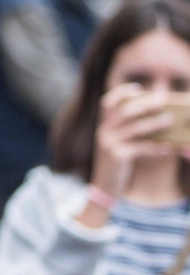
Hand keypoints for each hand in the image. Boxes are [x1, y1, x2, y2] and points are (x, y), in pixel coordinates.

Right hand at [91, 83, 176, 197]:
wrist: (105, 186)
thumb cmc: (119, 162)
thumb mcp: (119, 144)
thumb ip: (131, 131)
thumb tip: (159, 119)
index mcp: (103, 126)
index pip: (107, 103)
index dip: (121, 93)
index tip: (138, 88)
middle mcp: (103, 132)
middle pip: (123, 112)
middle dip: (144, 104)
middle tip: (162, 101)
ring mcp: (108, 144)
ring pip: (133, 128)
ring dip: (153, 123)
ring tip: (169, 120)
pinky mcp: (117, 156)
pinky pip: (139, 147)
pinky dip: (154, 146)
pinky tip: (167, 147)